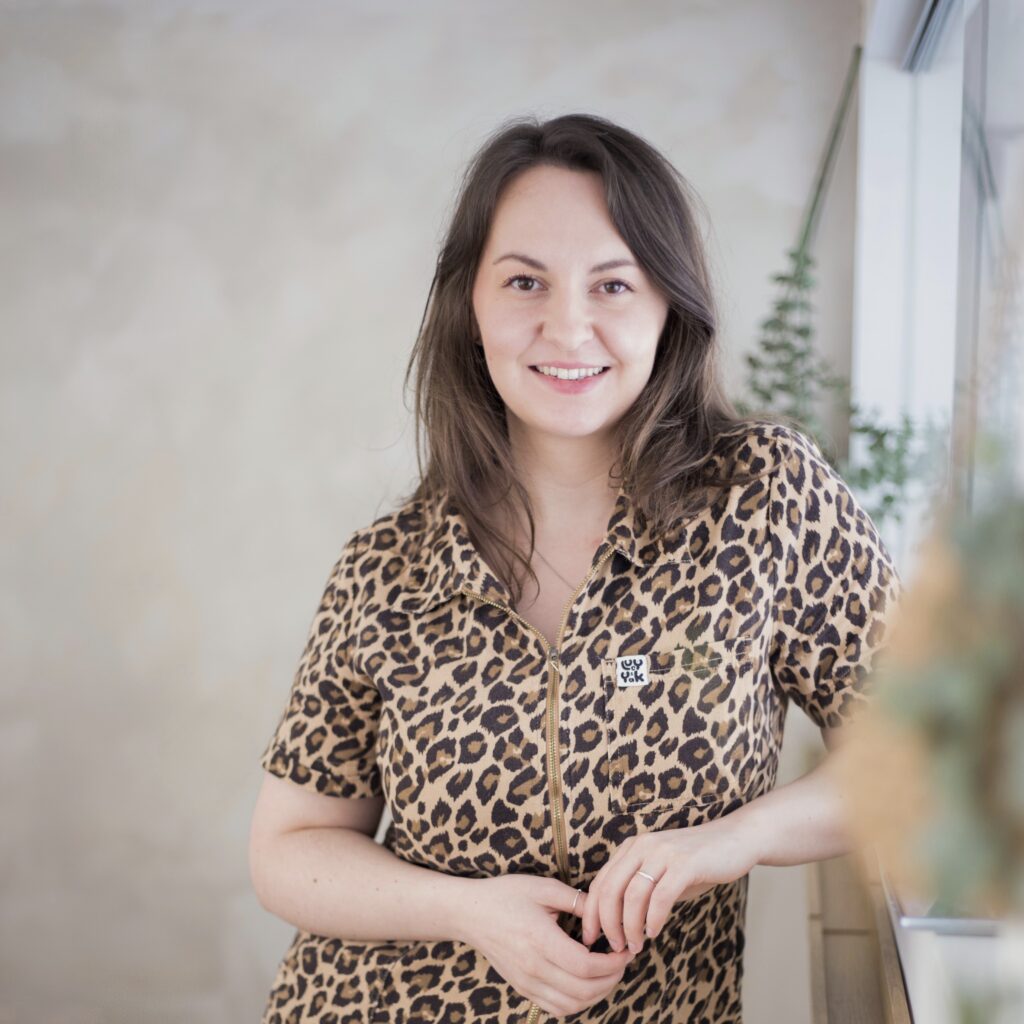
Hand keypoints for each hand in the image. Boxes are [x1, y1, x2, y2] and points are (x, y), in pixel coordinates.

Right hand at [454, 874, 635, 1017]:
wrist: (470, 914)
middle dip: (611, 979)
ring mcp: (527, 982)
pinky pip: (556, 1008)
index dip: (612, 963)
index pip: (585, 966)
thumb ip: (576, 900)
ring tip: (608, 973)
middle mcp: (533, 967)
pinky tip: (585, 983)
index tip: (624, 950)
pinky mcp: (523, 988)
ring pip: (572, 1005)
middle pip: (583, 990)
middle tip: (622, 961)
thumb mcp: (542, 887)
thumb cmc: (506, 895)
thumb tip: (604, 911)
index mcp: (540, 940)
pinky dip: (577, 1002)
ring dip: (597, 994)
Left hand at [581, 814, 758, 952]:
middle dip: (608, 924)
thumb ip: (639, 892)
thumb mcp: (661, 874)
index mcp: (631, 847)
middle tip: (615, 948)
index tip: (592, 939)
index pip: (600, 882)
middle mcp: (642, 846)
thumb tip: (617, 927)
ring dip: (630, 927)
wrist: (734, 840)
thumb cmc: (695, 863)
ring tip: (636, 946)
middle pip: (610, 890)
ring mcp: (663, 852)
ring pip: (632, 896)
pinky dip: (654, 919)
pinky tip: (655, 932)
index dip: (592, 914)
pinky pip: (661, 897)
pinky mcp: (685, 863)